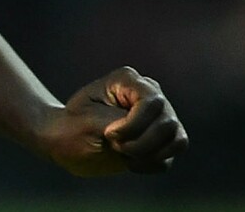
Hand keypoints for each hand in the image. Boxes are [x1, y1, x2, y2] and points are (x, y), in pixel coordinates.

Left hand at [39, 66, 187, 175]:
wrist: (67, 142)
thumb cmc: (71, 127)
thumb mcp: (87, 121)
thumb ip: (117, 122)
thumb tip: (147, 127)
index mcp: (127, 81)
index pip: (152, 102)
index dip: (135, 124)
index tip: (110, 134)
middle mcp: (150, 94)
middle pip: (168, 123)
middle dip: (141, 142)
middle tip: (114, 144)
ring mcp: (159, 117)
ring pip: (177, 140)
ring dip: (149, 154)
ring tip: (123, 153)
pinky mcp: (162, 141)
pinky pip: (169, 158)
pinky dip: (150, 164)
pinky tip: (128, 162)